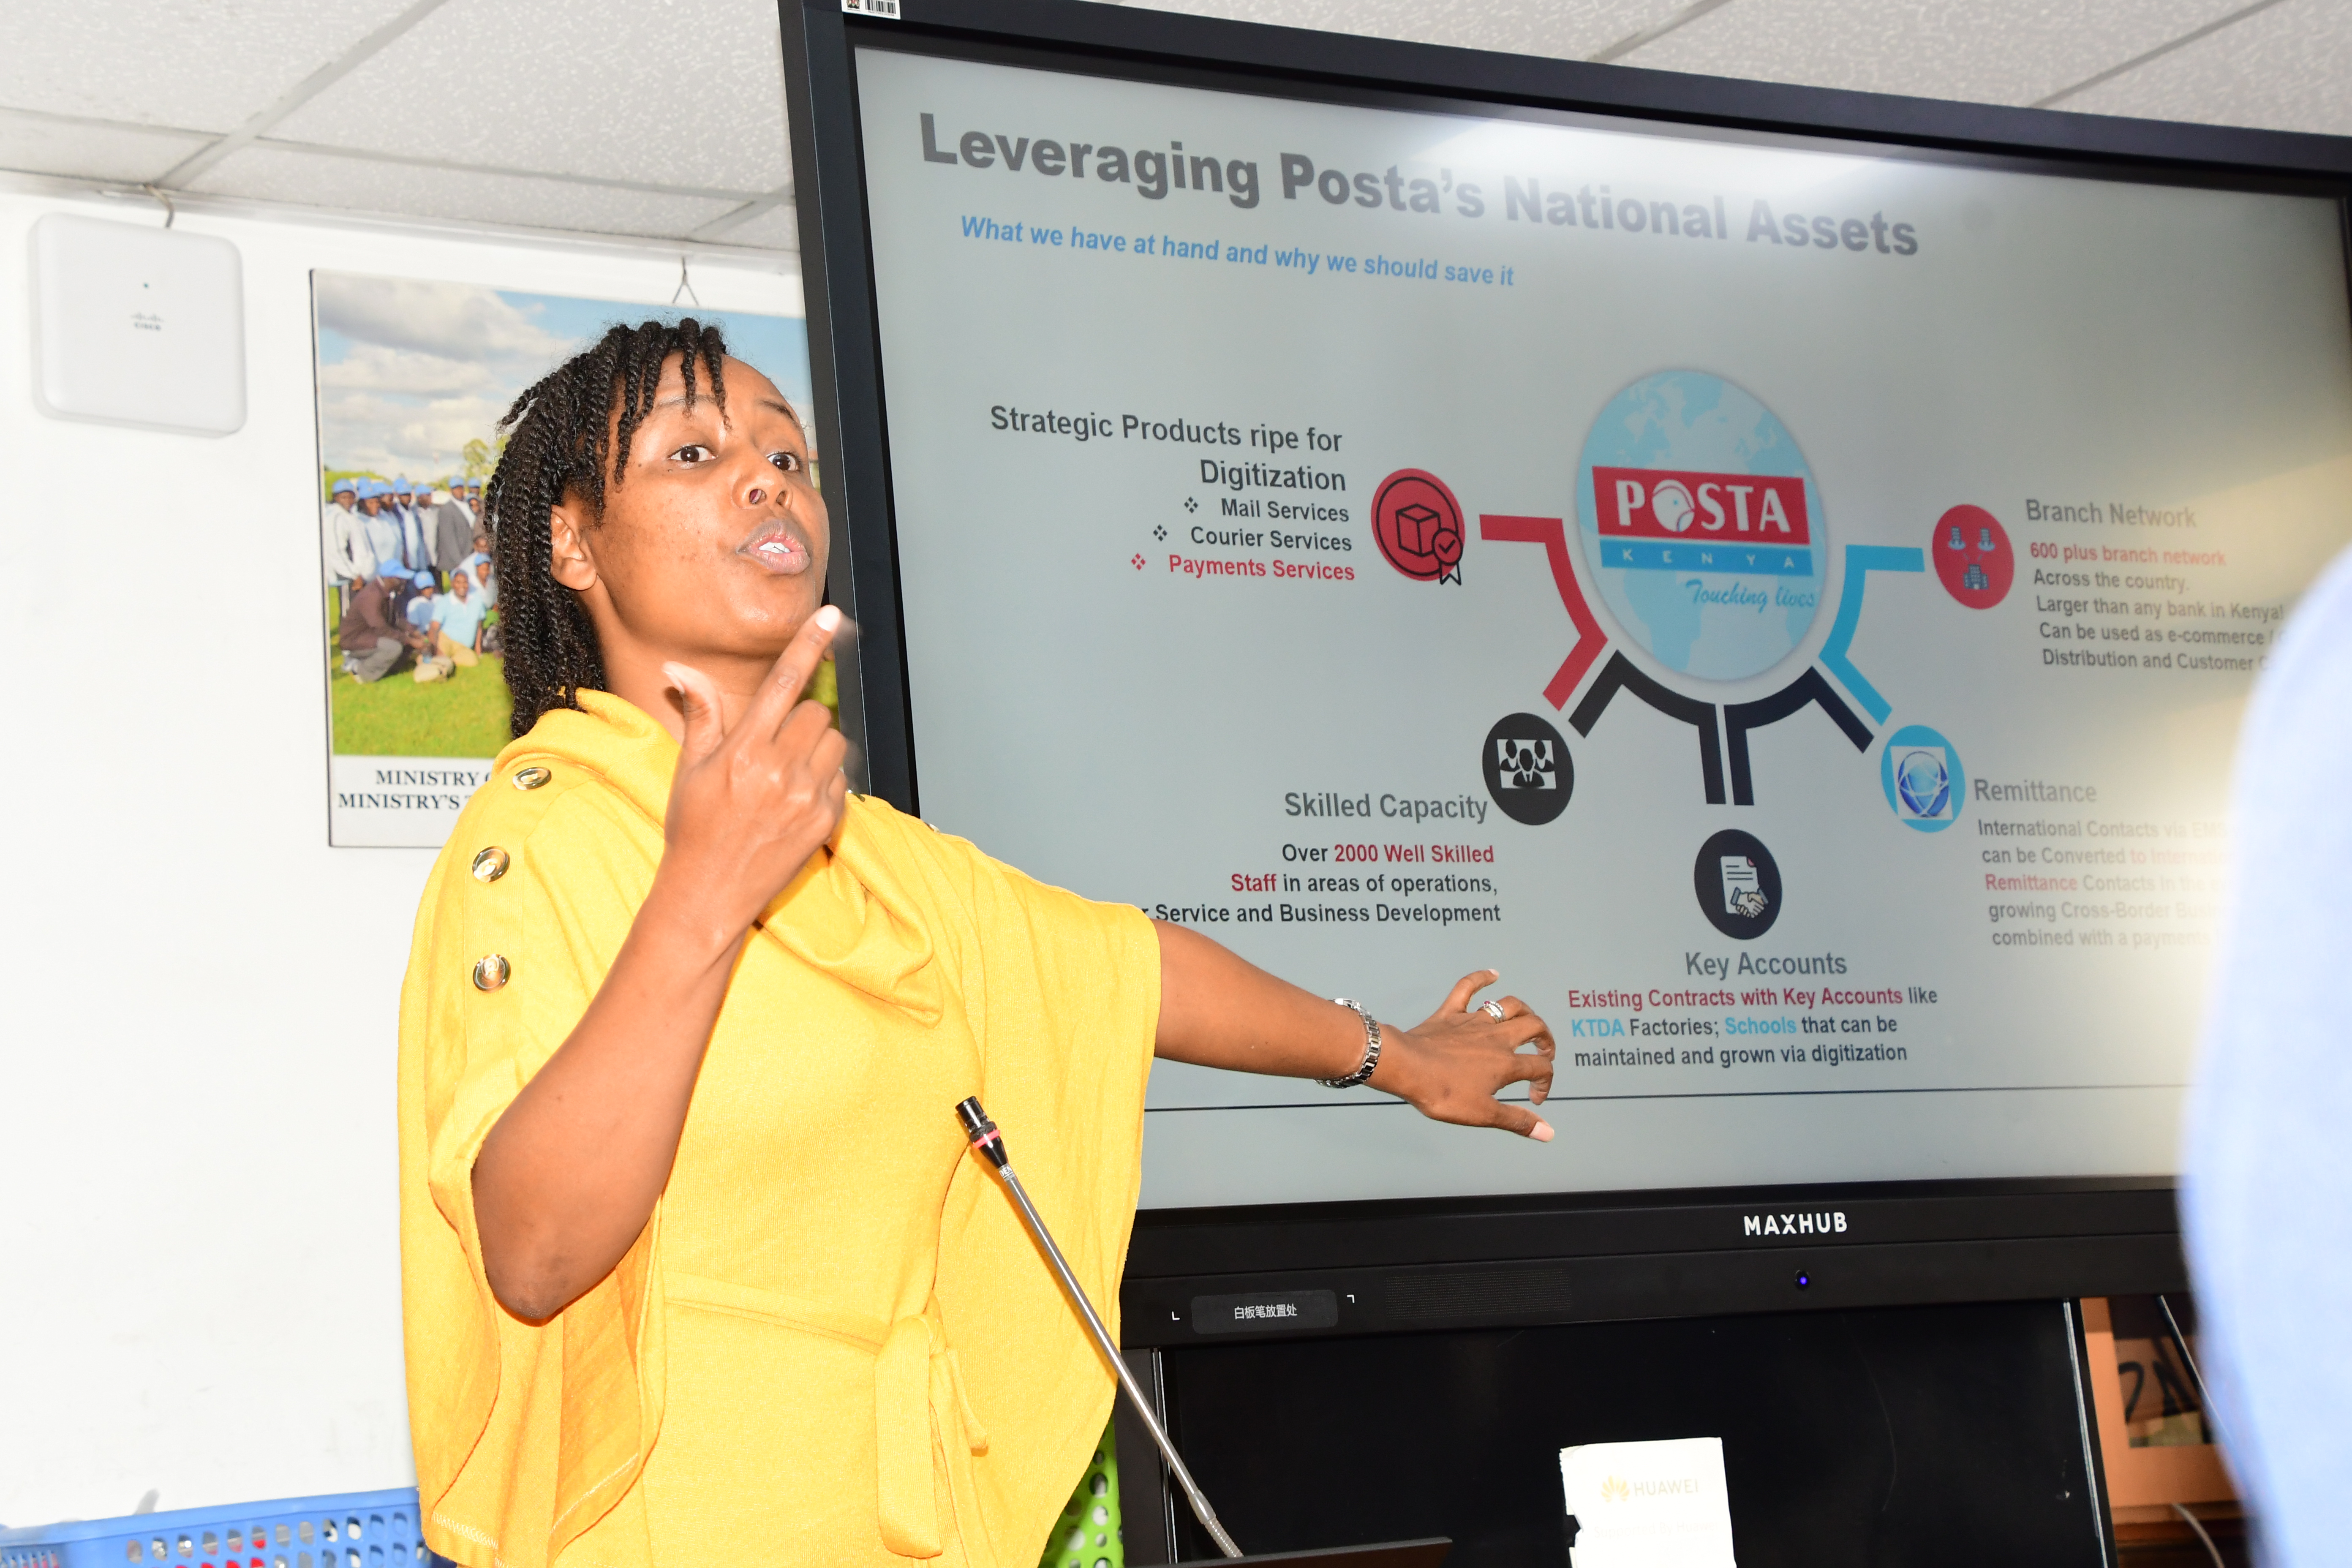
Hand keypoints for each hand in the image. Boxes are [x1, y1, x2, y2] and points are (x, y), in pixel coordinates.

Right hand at [656, 606, 848, 944]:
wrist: (709, 892)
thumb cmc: (694, 827)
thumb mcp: (689, 768)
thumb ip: (700, 715)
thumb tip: (679, 670)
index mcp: (743, 751)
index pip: (783, 683)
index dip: (809, 645)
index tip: (831, 617)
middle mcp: (778, 770)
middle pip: (816, 712)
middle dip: (799, 719)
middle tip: (774, 745)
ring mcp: (806, 796)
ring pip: (834, 742)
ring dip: (817, 747)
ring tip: (784, 773)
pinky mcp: (826, 819)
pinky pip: (842, 777)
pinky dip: (826, 778)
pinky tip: (795, 798)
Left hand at [1369, 970, 1556, 1140]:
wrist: (1406, 1068)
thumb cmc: (1443, 1092)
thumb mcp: (1483, 1114)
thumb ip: (1517, 1121)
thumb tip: (1548, 1133)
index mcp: (1506, 1063)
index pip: (1541, 1068)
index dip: (1545, 1083)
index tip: (1534, 1098)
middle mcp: (1495, 1038)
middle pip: (1534, 1027)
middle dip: (1545, 1039)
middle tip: (1544, 1052)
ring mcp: (1472, 1022)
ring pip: (1508, 1005)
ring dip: (1524, 1011)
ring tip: (1528, 1021)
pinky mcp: (1450, 1014)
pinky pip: (1467, 988)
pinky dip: (1481, 978)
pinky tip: (1493, 974)